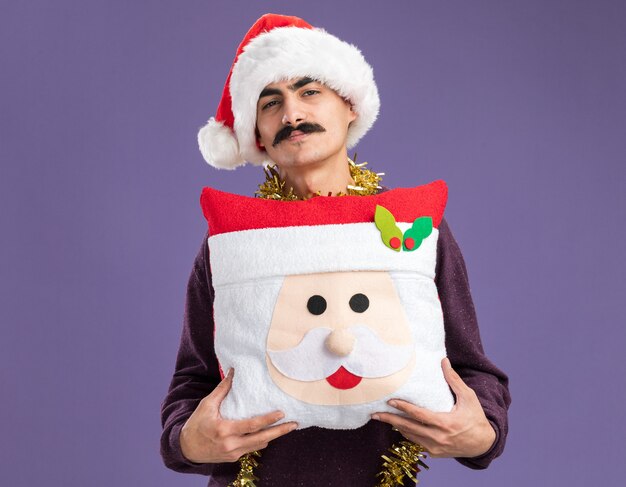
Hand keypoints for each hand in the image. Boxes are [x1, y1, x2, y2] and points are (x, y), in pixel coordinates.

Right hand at [180, 369, 297, 462]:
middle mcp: (230, 444)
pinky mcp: (233, 458)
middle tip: (294, 424)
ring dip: (273, 436)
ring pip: (259, 445)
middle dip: (280, 432)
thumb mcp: (207, 404)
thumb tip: (233, 370)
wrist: (187, 448)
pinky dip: (261, 441)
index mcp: (224, 430)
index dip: (268, 420)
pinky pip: (252, 449)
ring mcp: (233, 453)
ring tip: (287, 428)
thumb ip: (222, 389)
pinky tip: (269, 434)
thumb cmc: (197, 423)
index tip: (281, 413)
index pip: (252, 425)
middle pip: (261, 439)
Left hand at [372, 358, 494, 457]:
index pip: (419, 415)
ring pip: (410, 436)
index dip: (404, 408)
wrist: (483, 444)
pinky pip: (416, 443)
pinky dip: (407, 434)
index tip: (390, 401)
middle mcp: (439, 438)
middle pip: (409, 428)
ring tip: (382, 418)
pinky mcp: (435, 453)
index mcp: (446, 423)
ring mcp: (436, 448)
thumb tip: (444, 361)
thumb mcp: (468, 397)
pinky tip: (399, 426)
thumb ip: (454, 380)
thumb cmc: (476, 418)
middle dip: (390, 420)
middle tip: (375, 414)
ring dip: (396, 427)